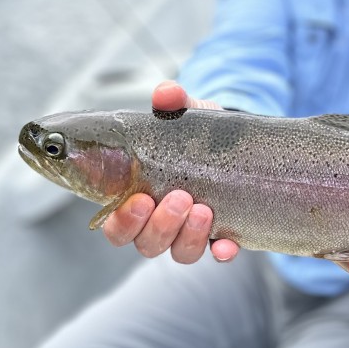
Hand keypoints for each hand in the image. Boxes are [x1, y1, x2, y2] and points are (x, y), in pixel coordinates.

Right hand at [100, 80, 240, 263]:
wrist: (232, 143)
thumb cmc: (194, 135)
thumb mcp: (184, 116)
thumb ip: (172, 104)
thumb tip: (166, 93)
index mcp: (137, 200)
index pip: (116, 226)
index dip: (123, 221)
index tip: (140, 199)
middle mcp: (159, 224)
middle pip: (146, 244)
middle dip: (160, 225)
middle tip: (179, 197)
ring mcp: (190, 234)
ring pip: (180, 253)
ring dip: (188, 236)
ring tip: (203, 209)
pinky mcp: (221, 237)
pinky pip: (218, 254)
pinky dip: (221, 252)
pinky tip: (227, 245)